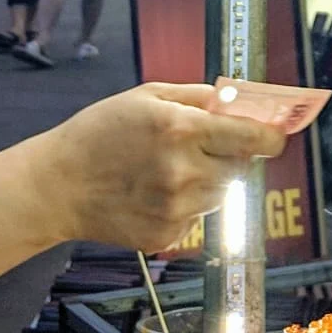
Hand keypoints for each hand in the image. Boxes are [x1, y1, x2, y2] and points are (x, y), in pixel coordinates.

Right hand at [28, 83, 287, 250]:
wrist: (55, 186)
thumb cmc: (99, 132)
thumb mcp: (147, 96)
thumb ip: (199, 96)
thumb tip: (239, 100)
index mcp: (182, 129)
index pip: (252, 137)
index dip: (271, 137)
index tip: (276, 137)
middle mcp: (184, 171)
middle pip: (241, 168)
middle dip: (231, 158)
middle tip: (204, 151)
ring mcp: (176, 208)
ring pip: (222, 195)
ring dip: (208, 183)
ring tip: (168, 173)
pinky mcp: (167, 236)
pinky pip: (198, 219)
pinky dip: (187, 208)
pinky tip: (154, 195)